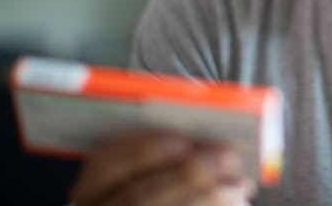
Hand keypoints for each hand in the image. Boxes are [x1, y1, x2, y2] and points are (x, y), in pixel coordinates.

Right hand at [70, 132, 255, 205]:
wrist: (164, 200)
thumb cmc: (158, 183)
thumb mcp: (148, 167)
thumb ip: (165, 149)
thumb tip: (202, 133)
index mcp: (92, 191)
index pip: (104, 166)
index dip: (142, 150)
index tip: (182, 139)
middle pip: (137, 198)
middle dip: (187, 175)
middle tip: (227, 156)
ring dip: (207, 199)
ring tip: (239, 185)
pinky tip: (236, 202)